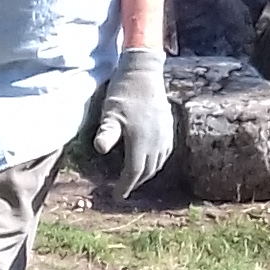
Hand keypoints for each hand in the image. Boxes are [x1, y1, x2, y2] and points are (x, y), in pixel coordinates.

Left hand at [92, 50, 171, 198]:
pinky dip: (156, 161)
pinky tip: (150, 159)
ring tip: (135, 178)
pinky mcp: (169, 127)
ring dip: (147, 173)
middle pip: (148, 170)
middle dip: (136, 182)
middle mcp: (157, 141)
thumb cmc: (123, 92)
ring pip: (158, 162)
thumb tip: (100, 149)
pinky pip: (165, 152)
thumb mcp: (110, 113)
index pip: (134, 171)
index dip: (125, 186)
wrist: (144, 72)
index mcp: (141, 141)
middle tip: (124, 190)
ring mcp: (165, 134)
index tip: (117, 196)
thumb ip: (107, 132)